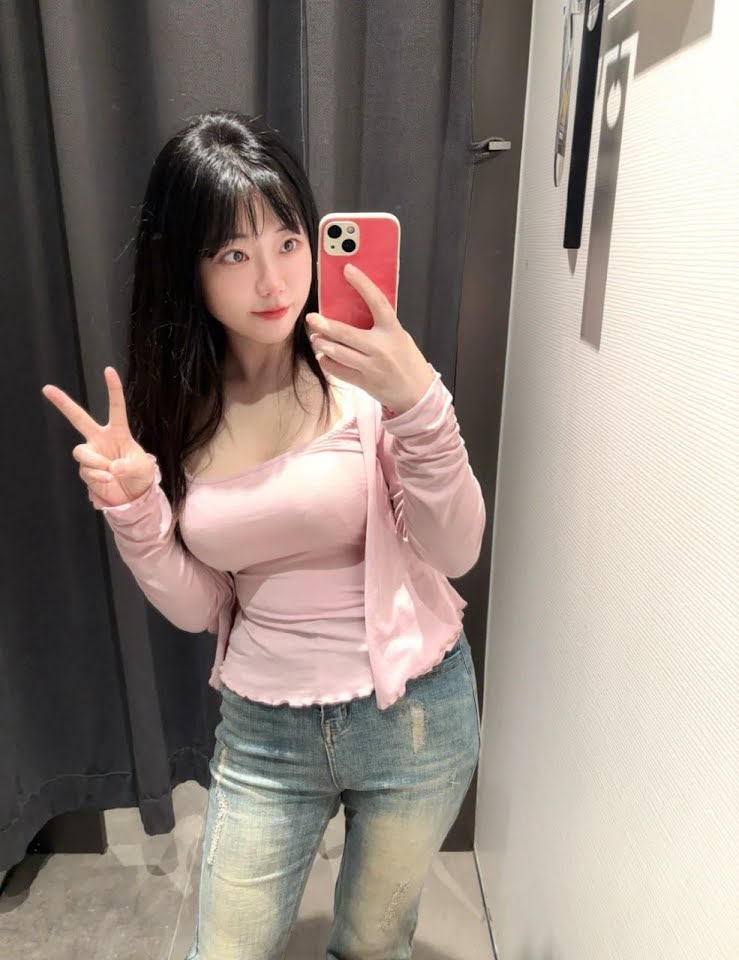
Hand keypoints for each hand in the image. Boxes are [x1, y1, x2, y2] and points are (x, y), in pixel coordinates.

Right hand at [42, 367, 156, 506]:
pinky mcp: (86, 470)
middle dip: (63, 403)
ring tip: (110, 472)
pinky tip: (108, 480)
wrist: (133, 495)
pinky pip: (86, 470)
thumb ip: (129, 465)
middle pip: (78, 418)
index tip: (108, 370)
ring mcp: (91, 454)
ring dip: (95, 462)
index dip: (113, 389)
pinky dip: (98, 476)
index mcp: (118, 431)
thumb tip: (112, 468)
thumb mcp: (142, 467)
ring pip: (80, 451)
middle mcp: (100, 439)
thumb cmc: (140, 474)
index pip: (115, 407)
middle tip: (47, 388)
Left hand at [306, 263, 434, 415]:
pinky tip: (324, 357)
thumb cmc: (407, 361)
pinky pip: (339, 371)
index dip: (362, 284)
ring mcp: (371, 367)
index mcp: (392, 331)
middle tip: (311, 318)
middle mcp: (381, 348)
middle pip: (346, 333)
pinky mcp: (364, 382)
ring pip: (338, 353)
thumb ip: (381, 325)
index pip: (377, 301)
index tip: (348, 270)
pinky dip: (328, 363)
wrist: (417, 393)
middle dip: (325, 325)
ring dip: (323, 344)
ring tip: (316, 338)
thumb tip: (355, 308)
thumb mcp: (400, 337)